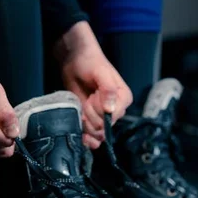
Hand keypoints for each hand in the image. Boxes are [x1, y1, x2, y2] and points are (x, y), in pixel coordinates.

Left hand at [54, 22, 132, 149]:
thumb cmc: (90, 62)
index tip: (93, 96)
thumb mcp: (100, 72)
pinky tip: (82, 135)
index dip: (99, 111)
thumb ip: (108, 90)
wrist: (74, 59)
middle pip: (103, 127)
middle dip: (90, 116)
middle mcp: (116, 110)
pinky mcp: (91, 119)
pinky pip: (93, 137)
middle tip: (86, 99)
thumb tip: (110, 110)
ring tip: (81, 107)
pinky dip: (86, 138)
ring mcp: (102, 116)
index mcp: (123, 98)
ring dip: (85, 124)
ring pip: (96, 133)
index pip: (113, 117)